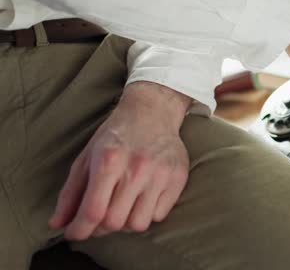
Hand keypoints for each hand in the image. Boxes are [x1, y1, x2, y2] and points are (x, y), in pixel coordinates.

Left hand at [49, 82, 191, 240]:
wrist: (152, 112)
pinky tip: (142, 198)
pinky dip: (147, 213)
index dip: (80, 230)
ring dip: (126, 222)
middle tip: (98, 219)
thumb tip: (57, 224)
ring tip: (122, 208)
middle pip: (115, 222)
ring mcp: (161, 174)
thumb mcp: (86, 158)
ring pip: (139, 224)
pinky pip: (159, 215)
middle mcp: (137, 169)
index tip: (74, 233)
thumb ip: (70, 193)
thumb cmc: (115, 136)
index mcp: (109, 161)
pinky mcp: (178, 178)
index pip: (93, 211)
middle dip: (101, 228)